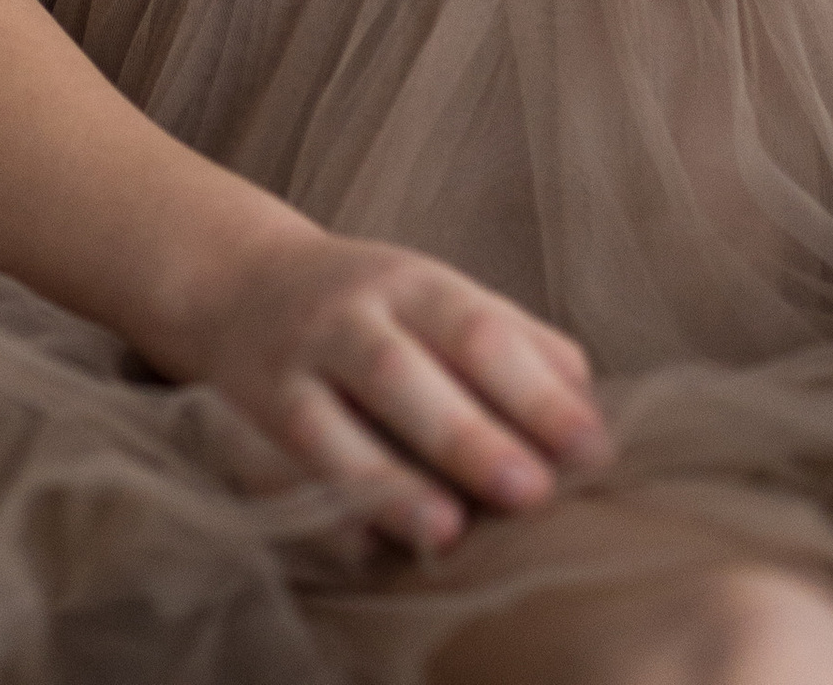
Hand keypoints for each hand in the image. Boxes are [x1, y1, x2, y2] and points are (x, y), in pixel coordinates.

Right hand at [155, 218, 609, 554]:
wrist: (241, 283)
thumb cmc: (377, 306)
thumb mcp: (443, 298)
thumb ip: (521, 345)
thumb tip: (591, 418)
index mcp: (413, 283)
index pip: (478, 329)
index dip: (534, 391)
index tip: (590, 449)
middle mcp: (348, 317)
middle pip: (402, 374)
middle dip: (467, 435)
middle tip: (530, 492)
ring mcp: (294, 368)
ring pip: (333, 426)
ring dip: (390, 482)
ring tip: (448, 531)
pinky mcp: (255, 419)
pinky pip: (287, 471)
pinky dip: (329, 511)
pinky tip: (372, 548)